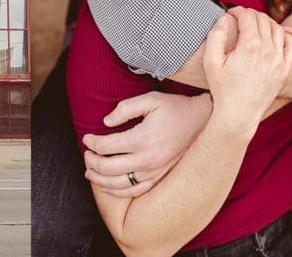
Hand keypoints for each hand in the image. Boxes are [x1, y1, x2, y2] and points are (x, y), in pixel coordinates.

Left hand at [83, 91, 212, 196]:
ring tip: (89, 173)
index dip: (92, 142)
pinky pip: (135, 191)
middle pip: (108, 168)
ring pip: (119, 184)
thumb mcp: (151, 99)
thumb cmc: (177, 108)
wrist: (205, 122)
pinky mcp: (160, 178)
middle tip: (85, 155)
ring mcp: (155, 172)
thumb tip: (106, 121)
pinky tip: (108, 187)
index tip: (87, 138)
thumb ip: (125, 108)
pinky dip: (118, 192)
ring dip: (100, 180)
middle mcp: (147, 160)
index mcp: (142, 139)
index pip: (106, 146)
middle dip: (91, 162)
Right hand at [204, 7, 289, 128]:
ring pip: (277, 28)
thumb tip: (223, 19)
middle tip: (240, 17)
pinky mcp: (285, 69)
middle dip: (250, 14)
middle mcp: (269, 51)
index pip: (248, 16)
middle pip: (263, 19)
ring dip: (265, 21)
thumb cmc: (222, 88)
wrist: (239, 113)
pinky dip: (282, 35)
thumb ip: (216, 36)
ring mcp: (279, 60)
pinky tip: (272, 35)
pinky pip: (290, 44)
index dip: (238, 11)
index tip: (230, 13)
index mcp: (250, 46)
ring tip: (254, 24)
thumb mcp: (211, 62)